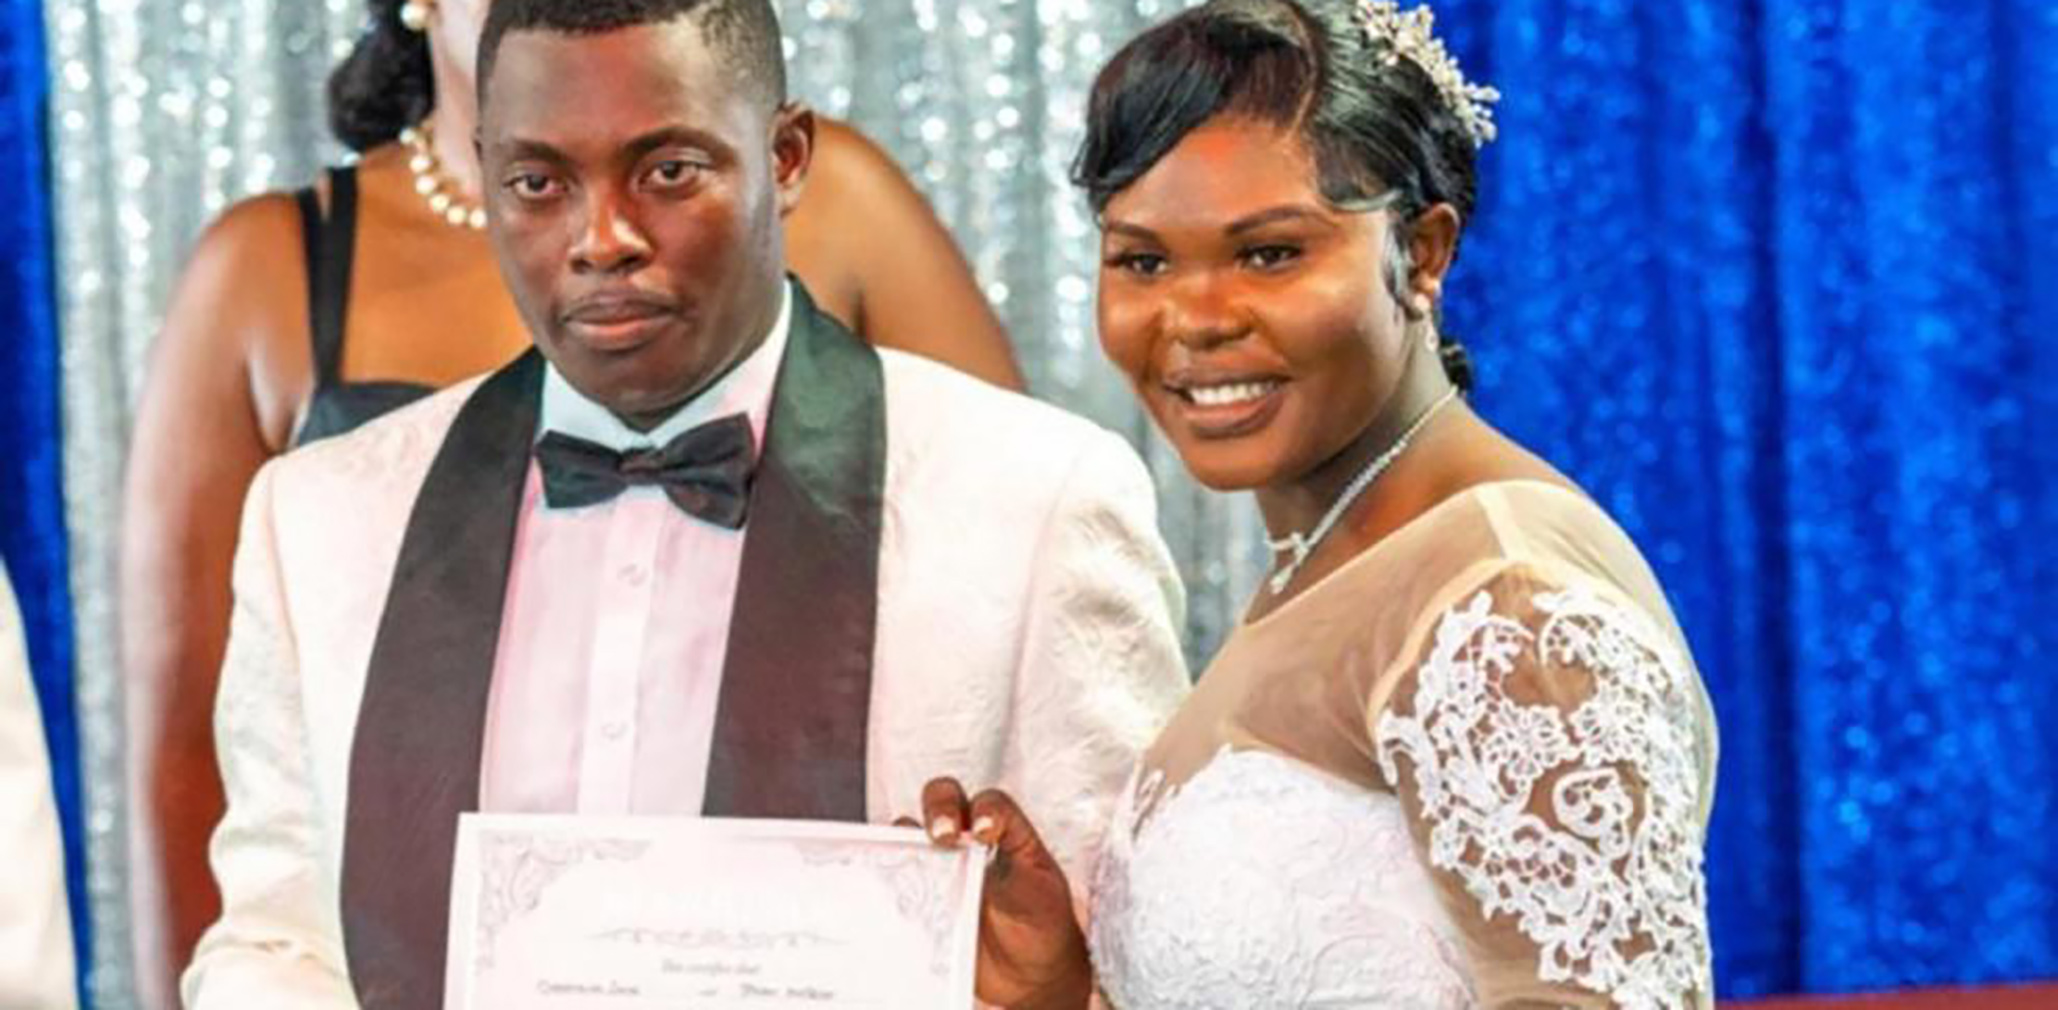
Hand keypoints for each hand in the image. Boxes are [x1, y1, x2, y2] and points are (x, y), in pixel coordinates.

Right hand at [906, 778, 1093, 1009]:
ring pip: (908, 835)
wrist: (1030, 974)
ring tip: (914, 864)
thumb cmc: (1042, 920)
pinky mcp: (919, 901)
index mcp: (998, 832)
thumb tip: (979, 824)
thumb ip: (1014, 843)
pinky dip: (888, 881)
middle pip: (940, 802)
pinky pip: (894, 883)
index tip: (984, 832)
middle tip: (943, 836)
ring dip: (904, 839)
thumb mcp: (1039, 877)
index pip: (986, 802)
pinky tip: (898, 895)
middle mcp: (964, 843)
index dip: (982, 809)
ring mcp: (938, 870)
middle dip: (938, 809)